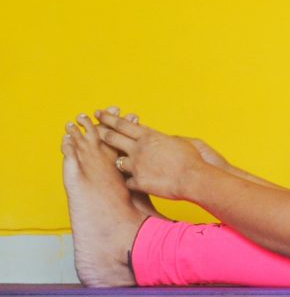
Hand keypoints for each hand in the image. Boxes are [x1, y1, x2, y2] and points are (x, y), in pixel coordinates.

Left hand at [92, 109, 208, 199]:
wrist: (193, 177)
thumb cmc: (191, 159)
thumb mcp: (178, 142)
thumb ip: (163, 139)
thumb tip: (158, 138)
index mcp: (149, 137)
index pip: (123, 124)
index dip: (109, 118)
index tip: (99, 113)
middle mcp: (139, 149)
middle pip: (112, 138)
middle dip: (100, 132)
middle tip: (90, 129)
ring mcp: (136, 166)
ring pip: (117, 162)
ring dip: (117, 161)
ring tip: (111, 162)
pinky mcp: (138, 182)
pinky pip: (127, 181)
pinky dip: (130, 181)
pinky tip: (131, 183)